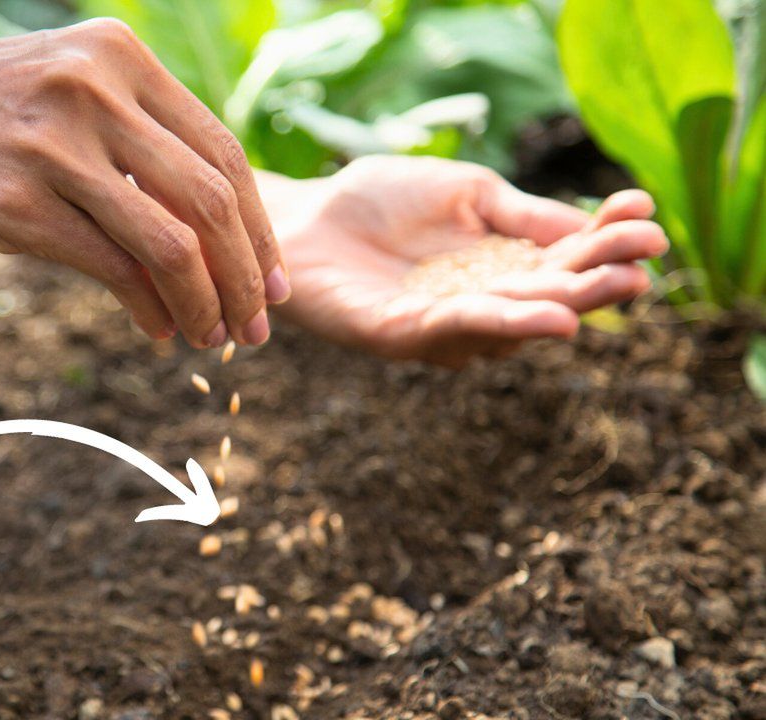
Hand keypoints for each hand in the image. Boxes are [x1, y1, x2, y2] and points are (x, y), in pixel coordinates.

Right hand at [0, 19, 287, 346]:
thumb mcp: (64, 88)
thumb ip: (135, 130)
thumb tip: (214, 219)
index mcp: (117, 55)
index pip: (221, 148)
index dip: (258, 224)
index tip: (272, 278)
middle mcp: (94, 89)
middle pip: (211, 197)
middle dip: (246, 274)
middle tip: (258, 325)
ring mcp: (56, 146)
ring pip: (172, 242)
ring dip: (207, 303)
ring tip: (216, 338)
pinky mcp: (19, 204)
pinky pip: (114, 267)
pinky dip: (150, 309)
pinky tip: (160, 330)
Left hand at [263, 155, 667, 367]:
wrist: (303, 216)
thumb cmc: (380, 200)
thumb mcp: (466, 193)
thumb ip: (521, 214)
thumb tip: (592, 225)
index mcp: (503, 265)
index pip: (567, 257)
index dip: (607, 239)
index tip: (646, 212)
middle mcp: (481, 304)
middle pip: (549, 298)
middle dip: (597, 280)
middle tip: (643, 263)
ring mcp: (441, 326)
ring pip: (508, 323)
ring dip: (556, 307)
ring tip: (601, 292)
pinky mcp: (397, 337)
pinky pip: (452, 331)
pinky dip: (499, 322)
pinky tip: (543, 316)